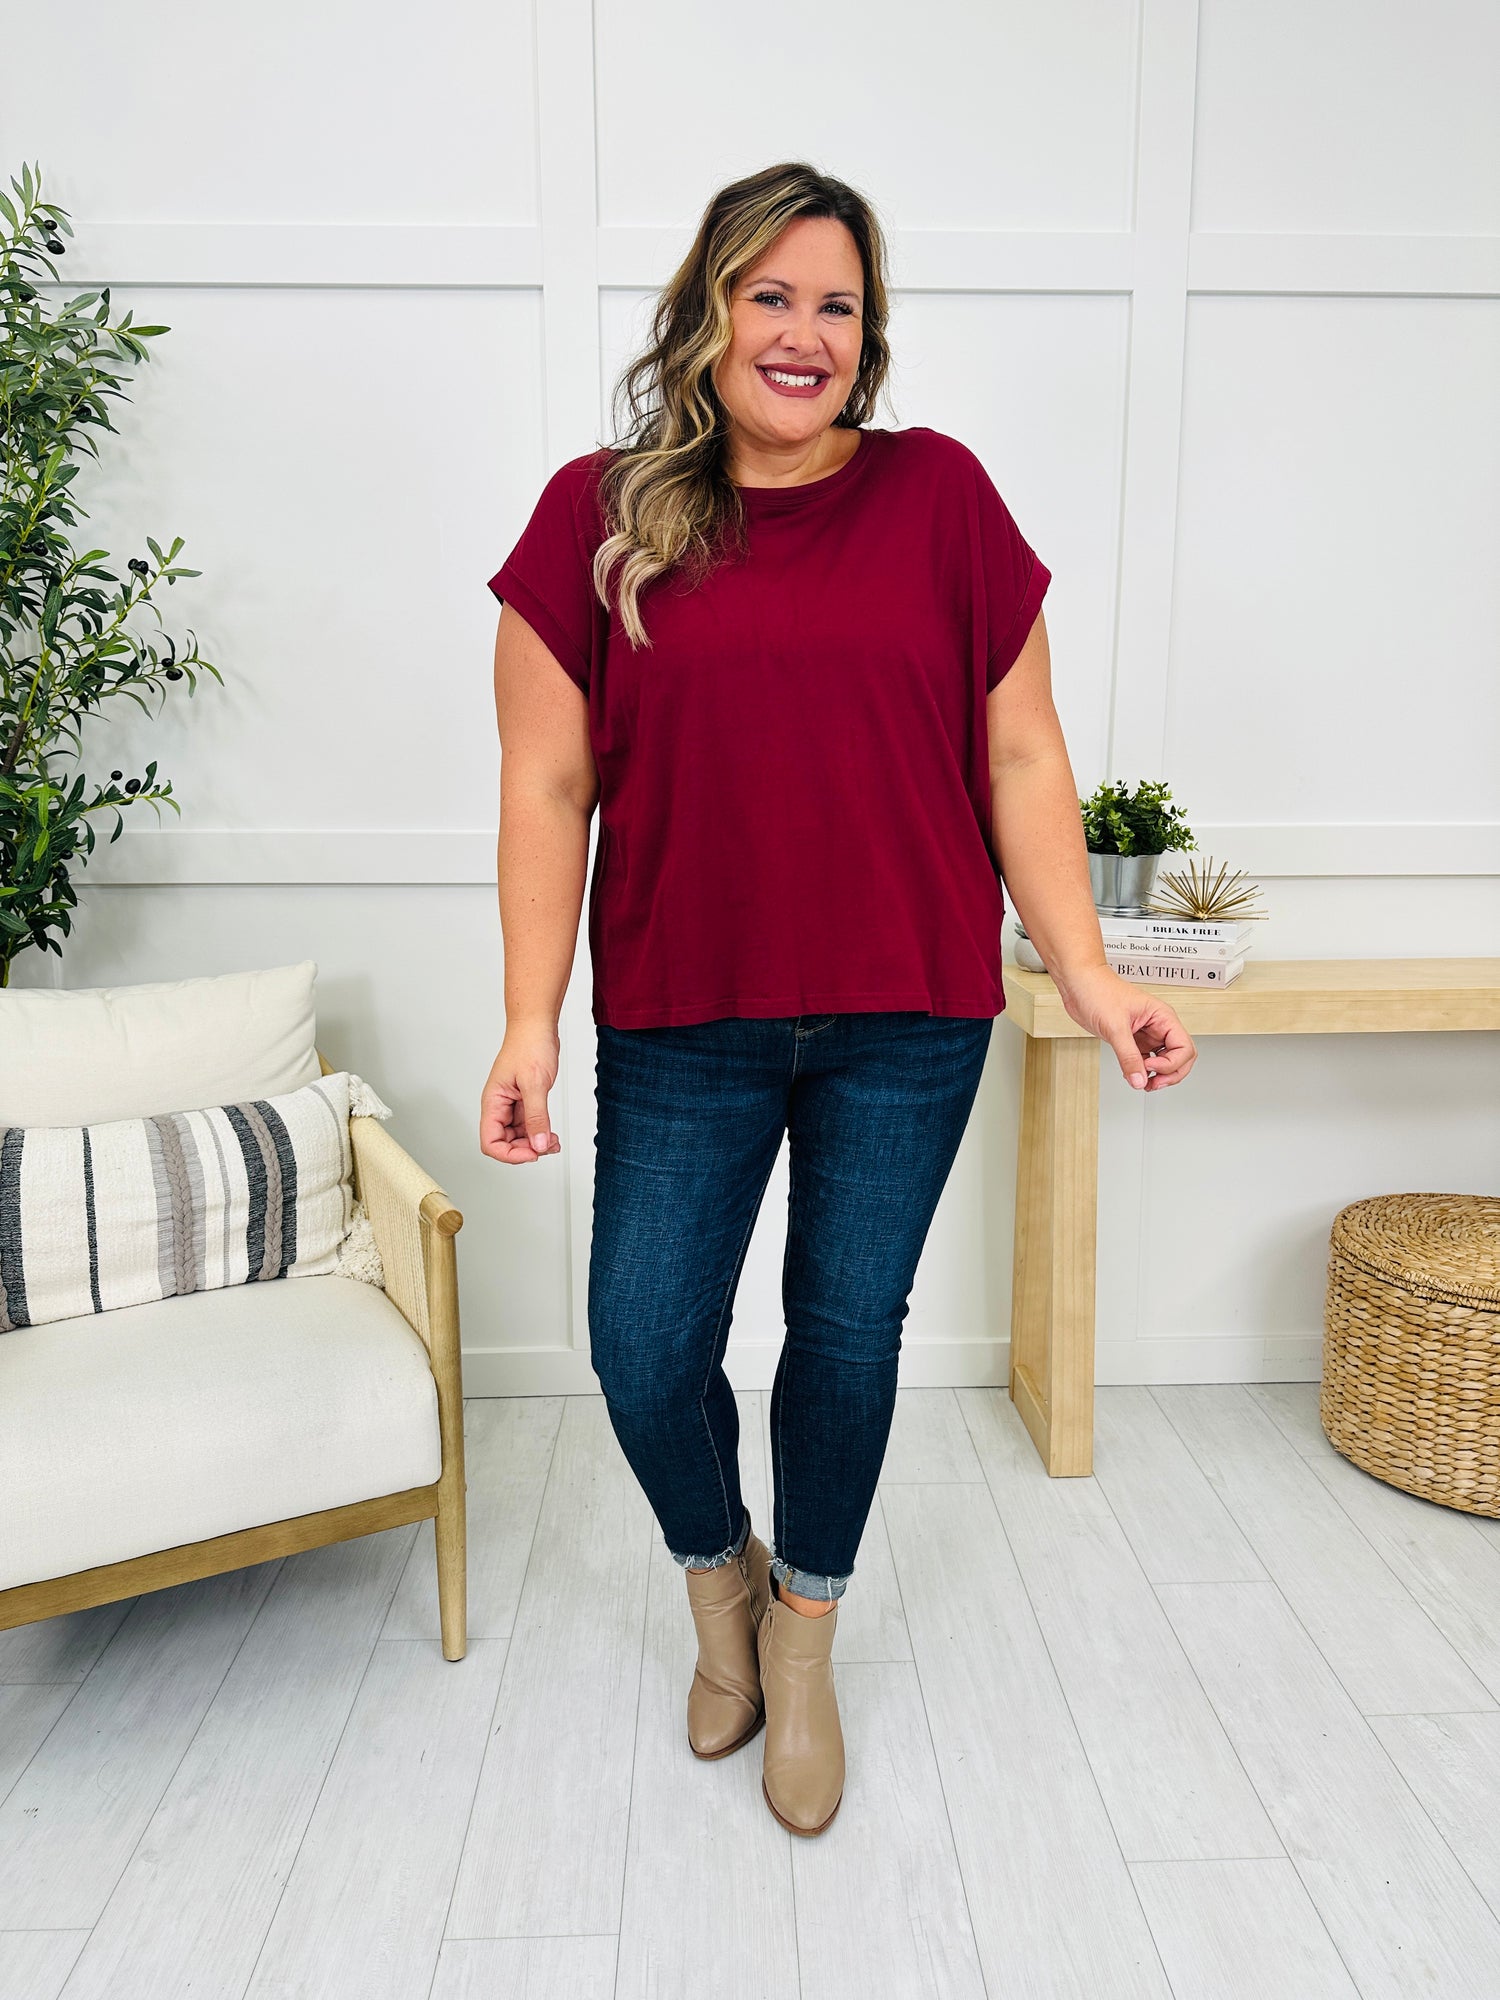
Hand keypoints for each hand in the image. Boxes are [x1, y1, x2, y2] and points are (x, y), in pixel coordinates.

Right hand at [480, 1027, 562, 1160]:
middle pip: (505, 1143)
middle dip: (526, 1149)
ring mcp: (511, 1104)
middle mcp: (499, 1106)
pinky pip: (528, 1124)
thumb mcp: (535, 1084)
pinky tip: (551, 1133)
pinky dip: (540, 1132)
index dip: (510, 1154)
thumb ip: (536, 1117)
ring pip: (518, 1136)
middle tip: (547, 1144)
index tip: (532, 1153)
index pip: (490, 1142)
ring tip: (552, 1140)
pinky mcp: (524, 1100)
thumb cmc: (529, 1045)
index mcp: (493, 1102)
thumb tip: (538, 1144)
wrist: (537, 1026)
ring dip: (535, 1142)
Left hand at [1055, 965, 1196, 1091]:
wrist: (1079, 984)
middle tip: (1152, 1083)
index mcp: (1162, 1017)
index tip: (1150, 1068)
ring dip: (1157, 1076)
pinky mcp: (1132, 1040)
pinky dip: (1141, 1071)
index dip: (1171, 1064)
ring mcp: (1146, 1034)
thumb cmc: (1099, 990)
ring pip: (1164, 1061)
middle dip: (1170, 1074)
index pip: (1184, 1048)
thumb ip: (1128, 1056)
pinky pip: (1145, 1061)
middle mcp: (1158, 1026)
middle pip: (1181, 1058)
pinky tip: (1131, 1074)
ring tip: (1141, 1082)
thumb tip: (1139, 1080)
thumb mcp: (1115, 1026)